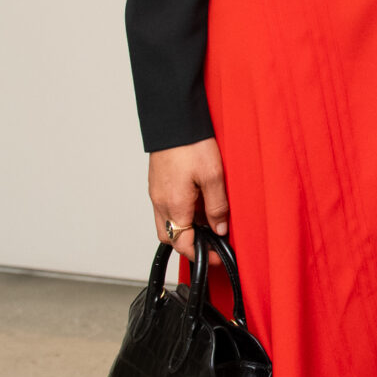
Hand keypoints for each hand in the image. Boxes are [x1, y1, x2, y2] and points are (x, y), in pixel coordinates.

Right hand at [147, 140, 228, 262]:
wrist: (173, 119)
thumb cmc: (191, 144)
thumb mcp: (214, 176)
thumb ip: (217, 207)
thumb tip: (220, 229)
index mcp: (173, 205)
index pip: (182, 244)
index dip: (201, 255)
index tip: (217, 256)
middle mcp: (160, 202)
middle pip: (171, 238)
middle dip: (190, 245)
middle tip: (212, 243)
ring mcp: (156, 193)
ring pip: (167, 223)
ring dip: (186, 228)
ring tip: (209, 221)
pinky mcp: (157, 183)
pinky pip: (166, 208)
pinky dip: (181, 213)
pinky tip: (198, 203)